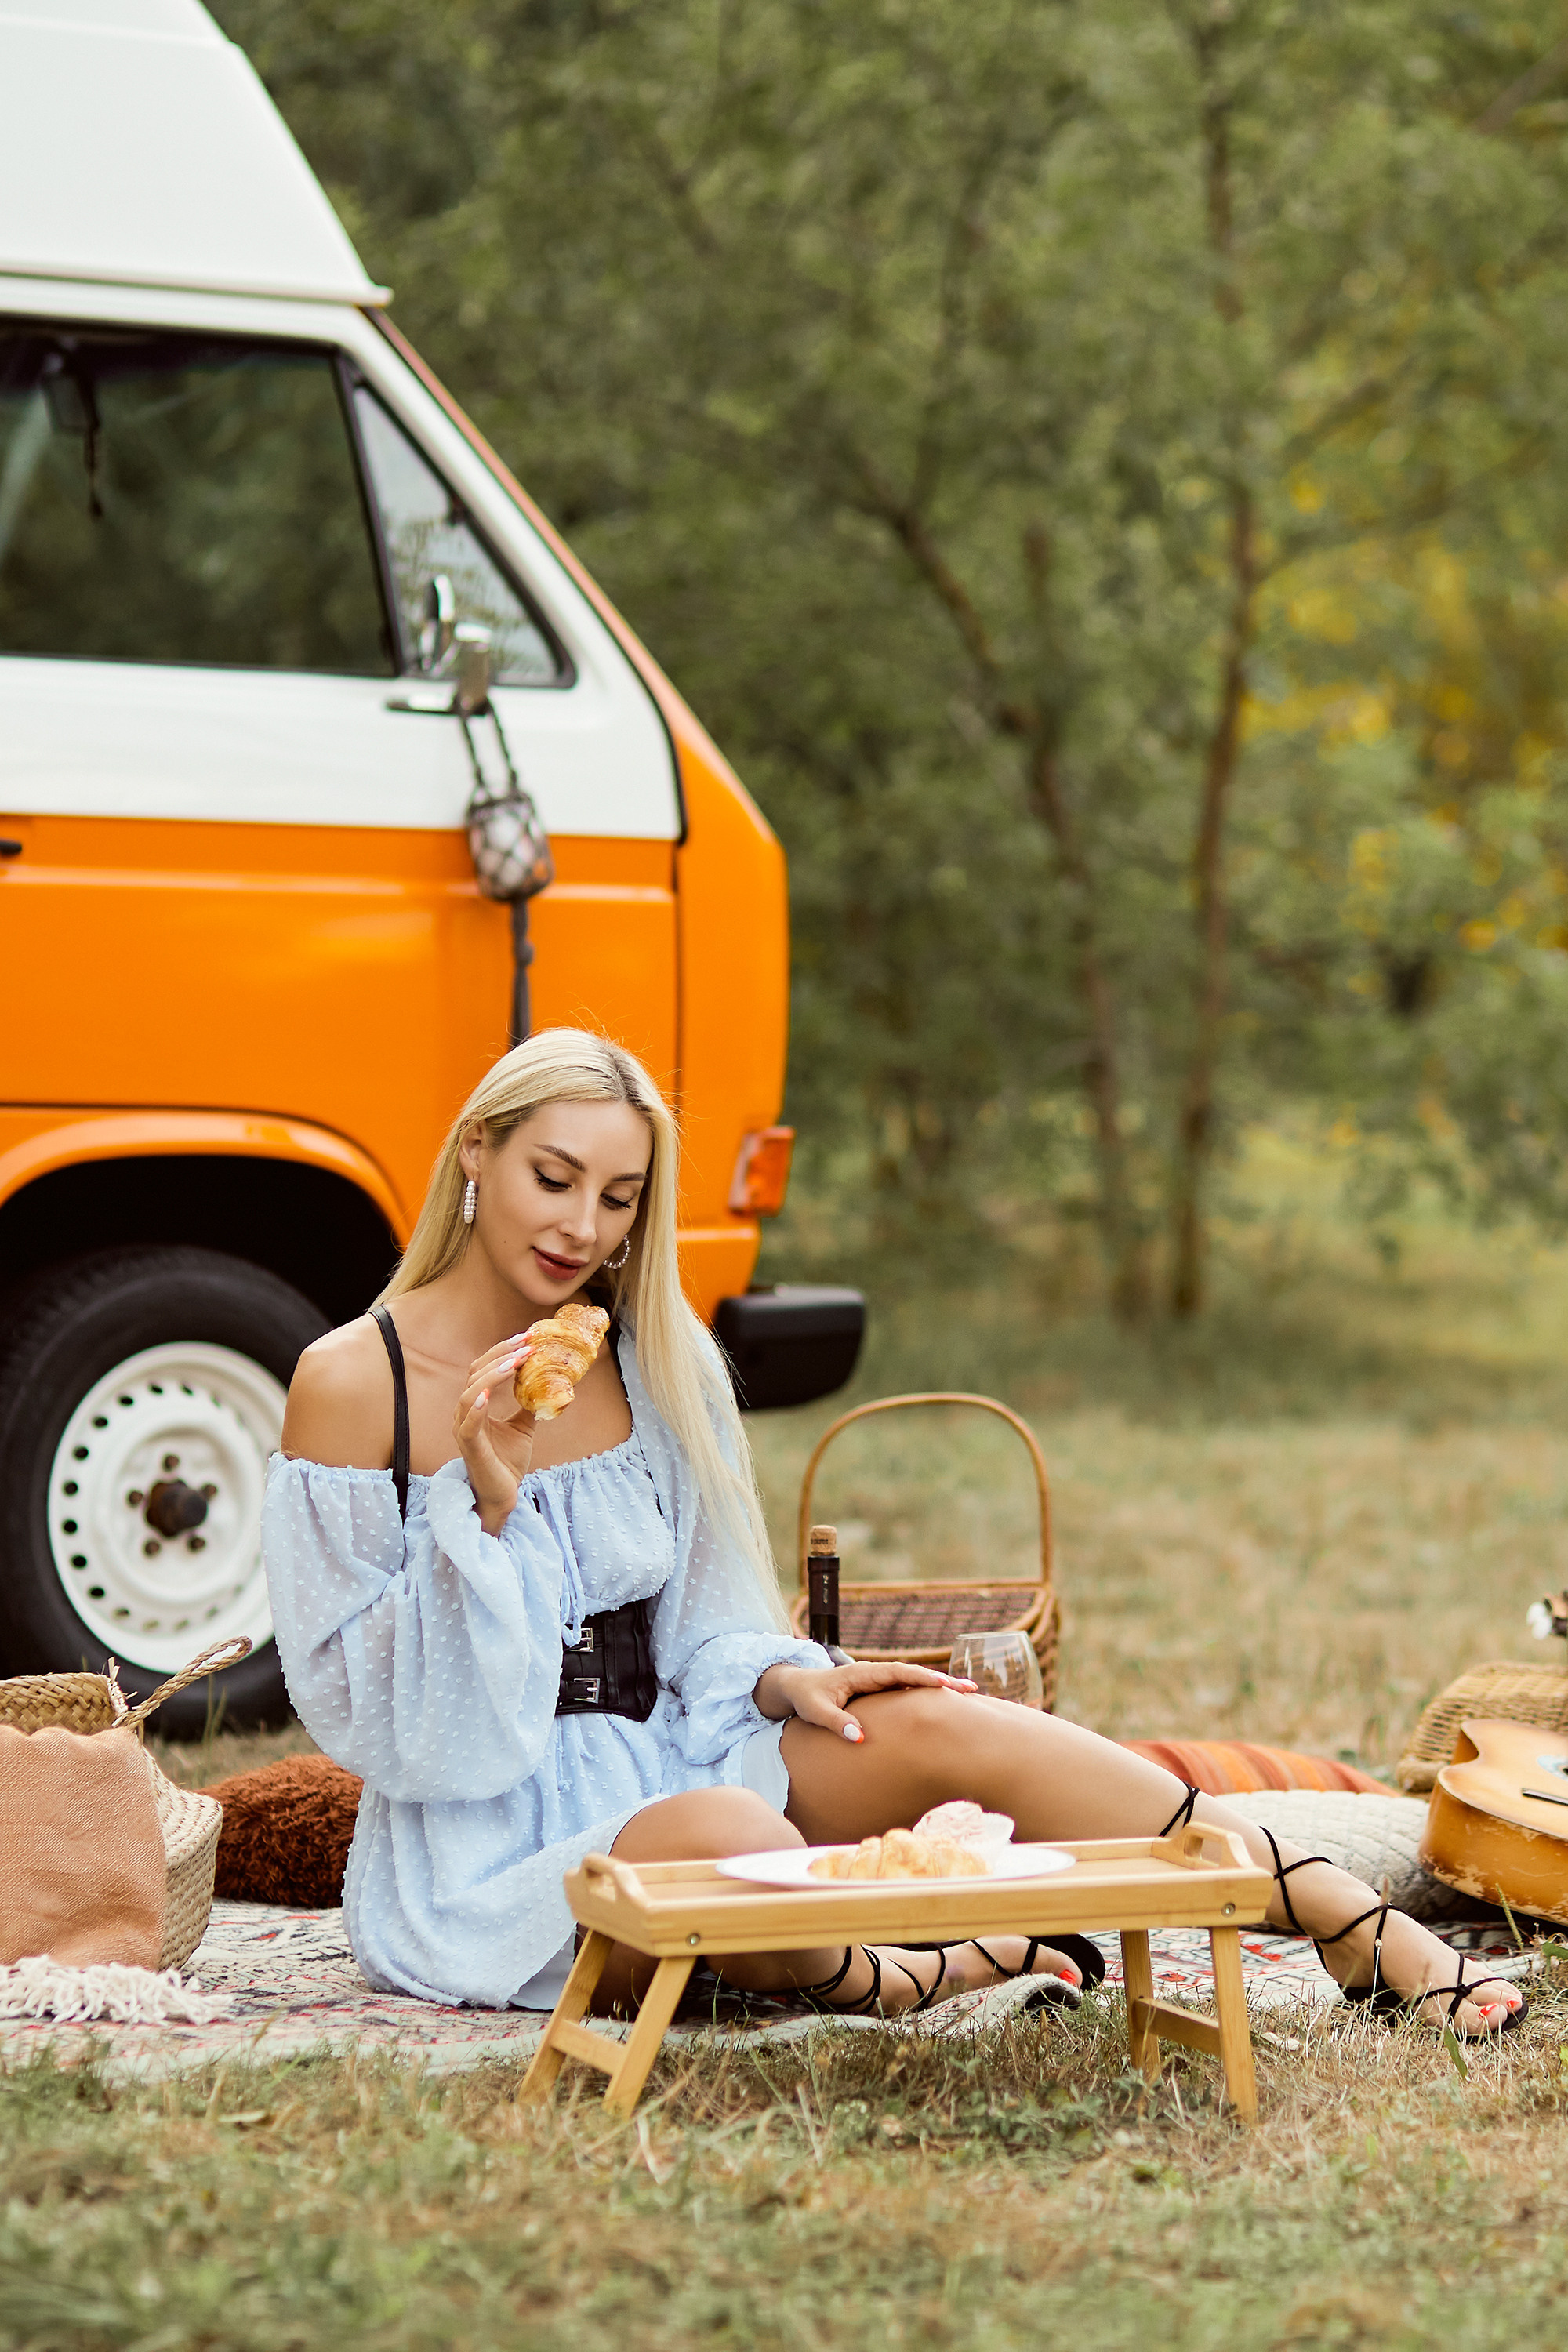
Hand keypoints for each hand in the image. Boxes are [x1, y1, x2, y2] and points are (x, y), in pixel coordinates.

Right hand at [455, 1337, 537, 1534]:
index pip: (482, 1370)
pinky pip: (468, 1425)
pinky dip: (476, 1408)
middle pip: (474, 1374)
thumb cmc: (507, 1462)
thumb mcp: (523, 1427)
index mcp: (476, 1406)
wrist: (503, 1495)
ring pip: (469, 1394)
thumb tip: (550, 1384)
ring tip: (515, 1363)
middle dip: (501, 1355)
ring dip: (492, 1376)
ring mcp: (464, 1430)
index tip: (527, 1338)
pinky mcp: (469, 1448)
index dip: (502, 1351)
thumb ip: (529, 1405)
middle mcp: (465, 1414)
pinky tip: (488, 1395)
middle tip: (526, 1343)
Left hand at [753, 1659, 976, 1741]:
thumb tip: (859, 1738)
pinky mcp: (878, 1690)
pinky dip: (926, 1693)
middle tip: (972, 1690)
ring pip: (913, 1682)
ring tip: (968, 1695)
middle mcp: (875, 1673)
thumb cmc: (806, 1698)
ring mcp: (878, 1681)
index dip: (923, 1678)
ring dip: (939, 1687)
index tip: (946, 1686)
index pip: (899, 1673)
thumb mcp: (817, 1711)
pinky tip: (944, 1704)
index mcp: (863, 1673)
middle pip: (914, 1675)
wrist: (796, 1687)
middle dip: (942, 1681)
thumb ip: (836, 1723)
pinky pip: (906, 1690)